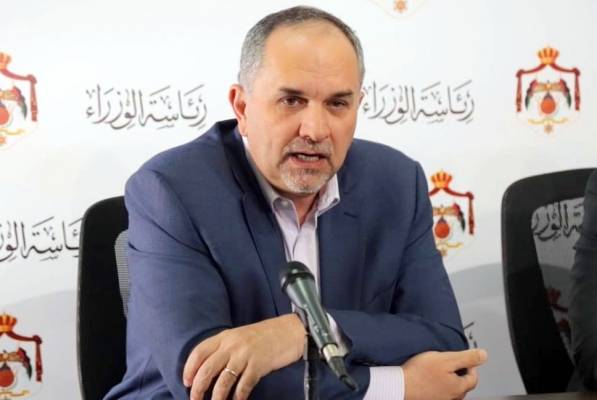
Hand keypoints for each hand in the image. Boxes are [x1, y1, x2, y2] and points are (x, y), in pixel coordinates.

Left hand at [182, 314, 305, 399]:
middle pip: (207, 369)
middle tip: (195, 399)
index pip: (199, 352)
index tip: (187, 382)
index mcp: (225, 336)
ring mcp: (245, 355)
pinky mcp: (259, 365)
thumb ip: (225, 348)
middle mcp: (232, 345)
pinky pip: (243, 386)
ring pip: (223, 381)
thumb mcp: (240, 336)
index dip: (189, 368)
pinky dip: (238, 397)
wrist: (290, 331)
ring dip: (217, 397)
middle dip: (198, 388)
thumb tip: (209, 368)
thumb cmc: (265, 335)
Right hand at [403, 348, 487, 399]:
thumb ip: (466, 357)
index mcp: (458, 387)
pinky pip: (440, 393)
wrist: (400, 386)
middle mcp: (452, 397)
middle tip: (451, 364)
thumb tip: (484, 355)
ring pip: (451, 391)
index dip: (471, 367)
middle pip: (463, 386)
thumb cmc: (420, 373)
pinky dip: (439, 386)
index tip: (465, 360)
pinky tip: (430, 380)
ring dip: (449, 381)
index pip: (473, 378)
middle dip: (460, 374)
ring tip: (440, 371)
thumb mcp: (446, 359)